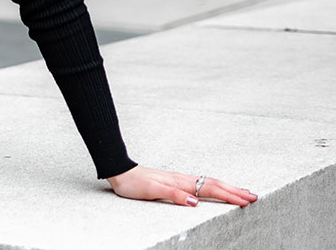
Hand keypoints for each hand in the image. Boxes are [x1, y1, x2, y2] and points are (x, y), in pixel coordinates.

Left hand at [107, 165, 256, 206]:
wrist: (121, 173)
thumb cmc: (135, 184)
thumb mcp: (152, 191)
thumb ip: (174, 195)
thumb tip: (195, 203)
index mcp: (182, 182)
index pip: (211, 189)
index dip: (229, 195)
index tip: (246, 201)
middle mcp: (184, 179)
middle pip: (215, 184)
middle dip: (236, 191)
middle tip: (255, 197)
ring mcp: (181, 179)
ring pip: (210, 183)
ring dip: (228, 188)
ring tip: (244, 193)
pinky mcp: (177, 182)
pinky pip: (202, 184)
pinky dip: (215, 187)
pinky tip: (218, 190)